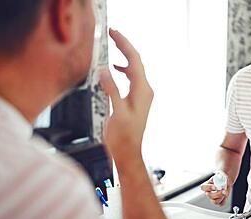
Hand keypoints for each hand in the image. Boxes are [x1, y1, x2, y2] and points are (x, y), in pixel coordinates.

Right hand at [100, 29, 153, 167]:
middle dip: (124, 46)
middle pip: (135, 62)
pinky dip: (123, 70)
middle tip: (112, 34)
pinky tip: (116, 69)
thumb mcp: (117, 113)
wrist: (128, 152)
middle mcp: (144, 91)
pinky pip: (131, 78)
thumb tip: (105, 72)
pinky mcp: (135, 100)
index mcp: (142, 91)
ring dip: (124, 56)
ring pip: (134, 69)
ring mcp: (141, 95)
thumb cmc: (124, 137)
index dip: (125, 45)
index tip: (115, 33)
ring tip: (113, 46)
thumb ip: (112, 91)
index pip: (135, 61)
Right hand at [200, 177, 231, 205]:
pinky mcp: (218, 202)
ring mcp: (212, 198)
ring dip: (221, 197)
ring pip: (215, 202)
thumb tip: (222, 183)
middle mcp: (208, 193)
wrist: (225, 181)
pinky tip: (225, 195)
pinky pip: (221, 204)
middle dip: (218, 193)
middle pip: (209, 196)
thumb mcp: (221, 177)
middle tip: (223, 190)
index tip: (215, 186)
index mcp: (206, 186)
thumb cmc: (221, 178)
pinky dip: (225, 200)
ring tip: (225, 192)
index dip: (209, 187)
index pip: (203, 187)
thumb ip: (221, 180)